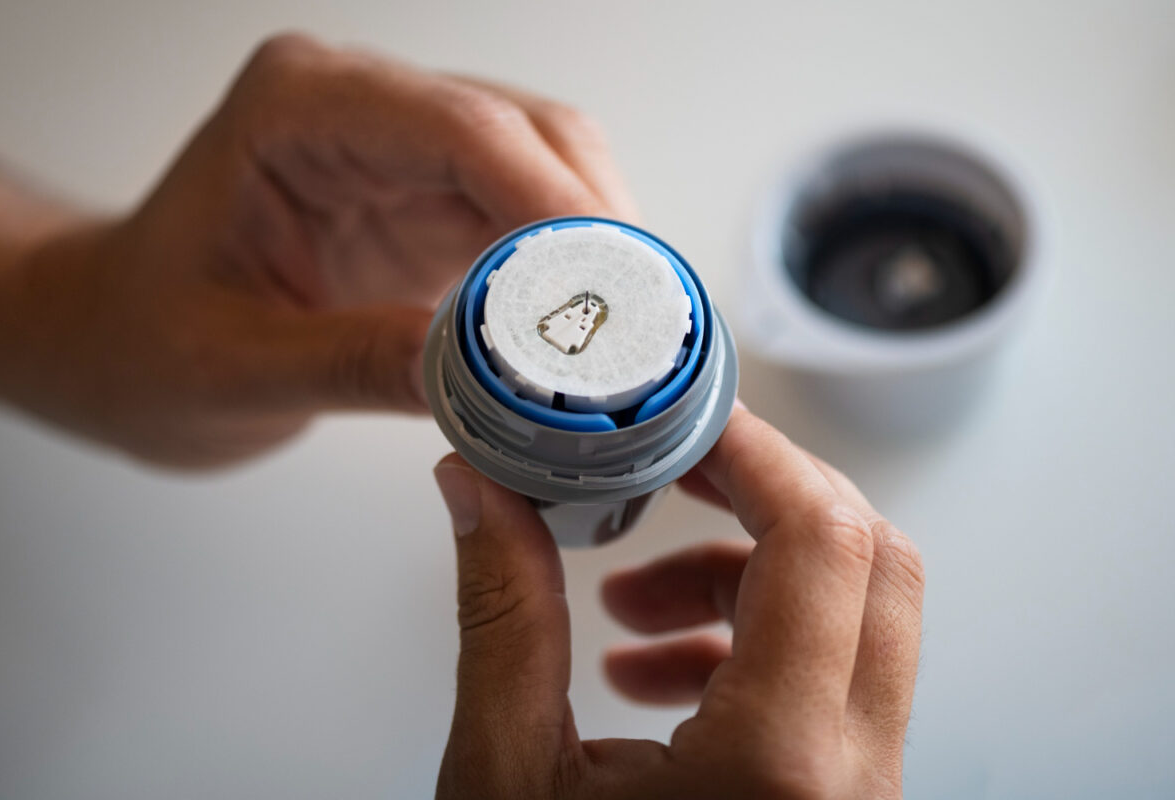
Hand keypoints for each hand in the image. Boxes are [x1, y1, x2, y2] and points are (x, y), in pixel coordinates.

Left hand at [0, 33, 634, 466]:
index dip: (553, 203)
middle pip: (528, 137)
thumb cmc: (143, 340)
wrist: (118, 343)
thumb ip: (356, 364)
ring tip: (623, 343)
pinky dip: (568, 280)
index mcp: (300, 109)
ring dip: (595, 254)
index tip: (612, 287)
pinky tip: (586, 338)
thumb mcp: (233, 368)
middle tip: (636, 331)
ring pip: (548, 175)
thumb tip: (487, 384)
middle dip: (595, 229)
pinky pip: (529, 225)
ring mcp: (404, 154)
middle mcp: (364, 111)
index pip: (462, 129)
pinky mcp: (429, 204)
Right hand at [432, 408, 923, 798]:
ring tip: (632, 596)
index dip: (757, 450)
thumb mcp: (507, 781)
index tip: (683, 415)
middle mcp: (849, 781)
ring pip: (860, 615)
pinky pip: (833, 680)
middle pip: (874, 559)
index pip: (824, 541)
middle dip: (765, 494)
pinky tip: (654, 672)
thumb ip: (500, 617)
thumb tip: (479, 490)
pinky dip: (752, 642)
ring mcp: (861, 795)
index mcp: (775, 770)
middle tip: (672, 471)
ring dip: (747, 573)